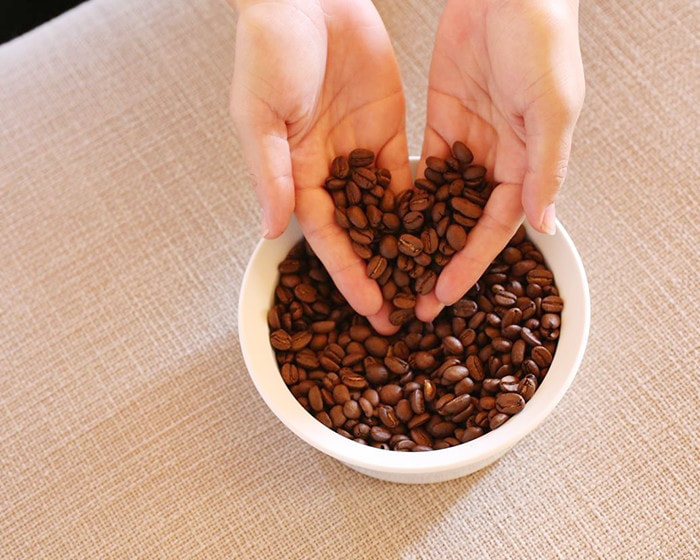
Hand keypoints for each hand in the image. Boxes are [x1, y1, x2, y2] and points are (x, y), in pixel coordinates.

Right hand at [230, 0, 410, 333]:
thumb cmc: (269, 48)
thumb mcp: (258, 114)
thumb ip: (269, 173)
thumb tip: (272, 230)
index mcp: (295, 172)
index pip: (324, 235)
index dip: (347, 273)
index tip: (372, 307)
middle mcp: (329, 170)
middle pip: (358, 234)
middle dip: (379, 274)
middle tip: (403, 313)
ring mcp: (360, 152)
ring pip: (386, 212)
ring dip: (404, 248)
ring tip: (428, 284)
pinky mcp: (388, 129)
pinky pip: (408, 175)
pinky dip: (424, 204)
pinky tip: (442, 232)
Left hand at [415, 0, 584, 321]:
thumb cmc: (542, 40)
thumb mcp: (552, 106)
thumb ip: (546, 166)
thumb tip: (542, 225)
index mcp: (527, 164)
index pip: (494, 228)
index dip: (469, 264)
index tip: (442, 296)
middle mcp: (496, 161)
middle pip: (463, 226)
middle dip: (439, 264)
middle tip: (411, 301)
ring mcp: (467, 143)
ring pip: (439, 204)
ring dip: (418, 239)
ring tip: (391, 274)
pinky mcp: (441, 121)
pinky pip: (421, 168)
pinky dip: (405, 195)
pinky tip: (382, 222)